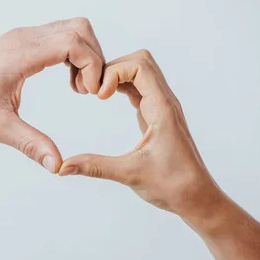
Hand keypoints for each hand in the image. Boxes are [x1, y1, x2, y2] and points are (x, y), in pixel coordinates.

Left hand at [0, 18, 104, 172]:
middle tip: (89, 91)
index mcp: (20, 54)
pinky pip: (58, 37)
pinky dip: (72, 55)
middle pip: (78, 29)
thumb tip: (57, 165)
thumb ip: (30, 144)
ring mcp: (22, 37)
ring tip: (79, 88)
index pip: (73, 42)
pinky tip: (68, 82)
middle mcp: (23, 38)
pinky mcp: (20, 42)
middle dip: (94, 58)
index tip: (91, 93)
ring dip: (84, 55)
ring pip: (70, 30)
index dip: (92, 65)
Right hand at [59, 50, 222, 215]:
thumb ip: (94, 167)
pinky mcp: (156, 116)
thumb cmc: (173, 185)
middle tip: (94, 91)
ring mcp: (161, 107)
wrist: (196, 197)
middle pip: (140, 61)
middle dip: (113, 68)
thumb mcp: (129, 174)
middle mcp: (165, 102)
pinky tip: (107, 100)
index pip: (139, 66)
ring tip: (97, 94)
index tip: (99, 96)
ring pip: (140, 73)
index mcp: (162, 109)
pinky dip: (122, 87)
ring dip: (117, 76)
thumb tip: (62, 167)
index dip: (114, 72)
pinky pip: (140, 88)